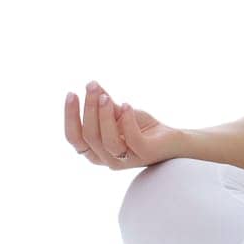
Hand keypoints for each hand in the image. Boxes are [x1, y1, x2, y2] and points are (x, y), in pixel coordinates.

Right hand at [65, 80, 183, 170]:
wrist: (173, 139)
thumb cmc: (143, 128)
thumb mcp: (120, 113)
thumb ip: (105, 104)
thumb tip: (92, 84)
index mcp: (95, 151)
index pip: (74, 138)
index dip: (70, 117)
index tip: (72, 93)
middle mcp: (107, 159)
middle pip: (89, 136)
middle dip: (88, 109)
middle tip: (92, 86)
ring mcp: (126, 160)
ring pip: (107, 140)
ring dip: (104, 115)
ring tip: (106, 96)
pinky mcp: (144, 154)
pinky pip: (132, 139)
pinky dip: (128, 121)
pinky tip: (127, 105)